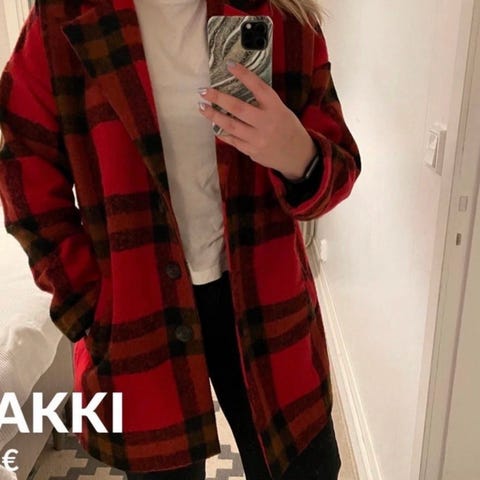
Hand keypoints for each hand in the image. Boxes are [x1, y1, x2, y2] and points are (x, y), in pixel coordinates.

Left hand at [197, 61, 316, 180]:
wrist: (297, 155)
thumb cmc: (287, 128)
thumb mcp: (281, 110)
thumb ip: (263, 103)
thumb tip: (237, 90)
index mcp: (276, 108)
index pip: (258, 87)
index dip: (243, 75)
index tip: (229, 65)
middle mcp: (266, 123)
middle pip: (238, 108)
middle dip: (218, 98)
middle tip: (204, 91)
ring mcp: (258, 139)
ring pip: (230, 126)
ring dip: (214, 115)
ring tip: (202, 107)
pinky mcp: (252, 151)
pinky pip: (232, 140)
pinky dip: (222, 132)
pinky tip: (214, 126)